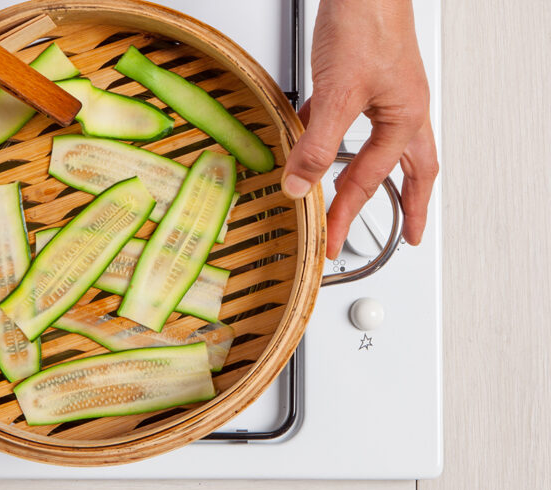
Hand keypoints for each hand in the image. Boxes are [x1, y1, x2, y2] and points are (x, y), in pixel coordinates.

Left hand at [282, 0, 437, 258]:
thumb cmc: (367, 25)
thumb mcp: (338, 95)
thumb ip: (318, 145)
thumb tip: (300, 185)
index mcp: (405, 120)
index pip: (371, 182)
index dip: (346, 215)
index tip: (331, 243)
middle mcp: (402, 110)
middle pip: (411, 170)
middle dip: (410, 206)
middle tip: (408, 234)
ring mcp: (384, 95)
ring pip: (380, 146)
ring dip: (370, 172)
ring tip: (358, 193)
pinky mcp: (362, 79)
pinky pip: (349, 118)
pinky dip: (333, 136)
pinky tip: (311, 139)